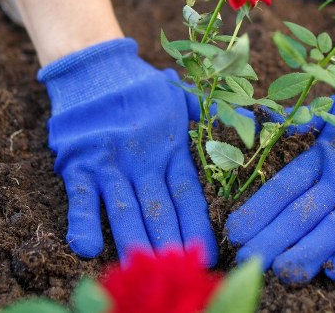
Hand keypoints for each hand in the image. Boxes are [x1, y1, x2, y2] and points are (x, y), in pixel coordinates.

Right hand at [40, 38, 215, 263]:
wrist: (93, 65)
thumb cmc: (143, 87)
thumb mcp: (182, 97)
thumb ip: (212, 114)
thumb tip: (256, 117)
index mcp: (170, 149)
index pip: (187, 193)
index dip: (196, 223)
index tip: (207, 251)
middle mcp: (142, 159)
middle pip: (157, 207)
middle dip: (168, 240)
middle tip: (180, 269)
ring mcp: (109, 162)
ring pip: (123, 206)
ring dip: (133, 237)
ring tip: (144, 265)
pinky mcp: (78, 162)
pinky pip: (81, 195)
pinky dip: (84, 220)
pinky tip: (88, 247)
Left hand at [225, 63, 334, 282]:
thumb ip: (308, 122)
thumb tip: (270, 124)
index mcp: (328, 152)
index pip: (286, 185)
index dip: (260, 208)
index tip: (234, 230)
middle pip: (305, 210)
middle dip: (274, 237)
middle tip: (248, 259)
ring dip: (309, 250)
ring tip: (284, 272)